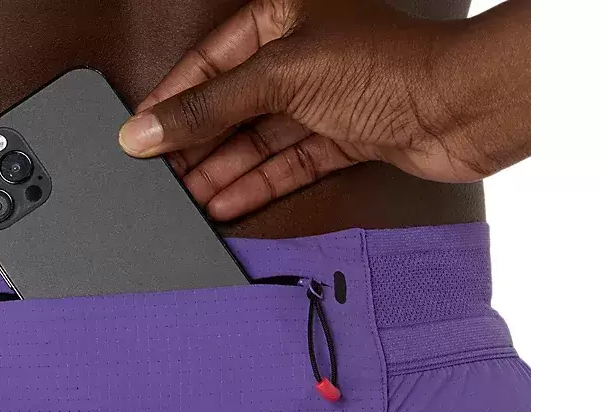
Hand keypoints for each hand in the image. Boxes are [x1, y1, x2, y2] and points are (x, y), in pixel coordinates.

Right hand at [118, 0, 529, 220]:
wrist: (462, 108)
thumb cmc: (387, 68)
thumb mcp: (281, 78)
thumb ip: (210, 107)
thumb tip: (147, 129)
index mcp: (282, 17)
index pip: (209, 62)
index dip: (172, 102)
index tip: (137, 136)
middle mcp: (302, 55)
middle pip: (232, 104)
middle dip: (197, 144)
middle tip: (159, 178)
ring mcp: (324, 98)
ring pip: (260, 138)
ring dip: (223, 171)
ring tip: (187, 202)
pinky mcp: (345, 137)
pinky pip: (289, 162)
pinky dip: (259, 184)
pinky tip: (227, 204)